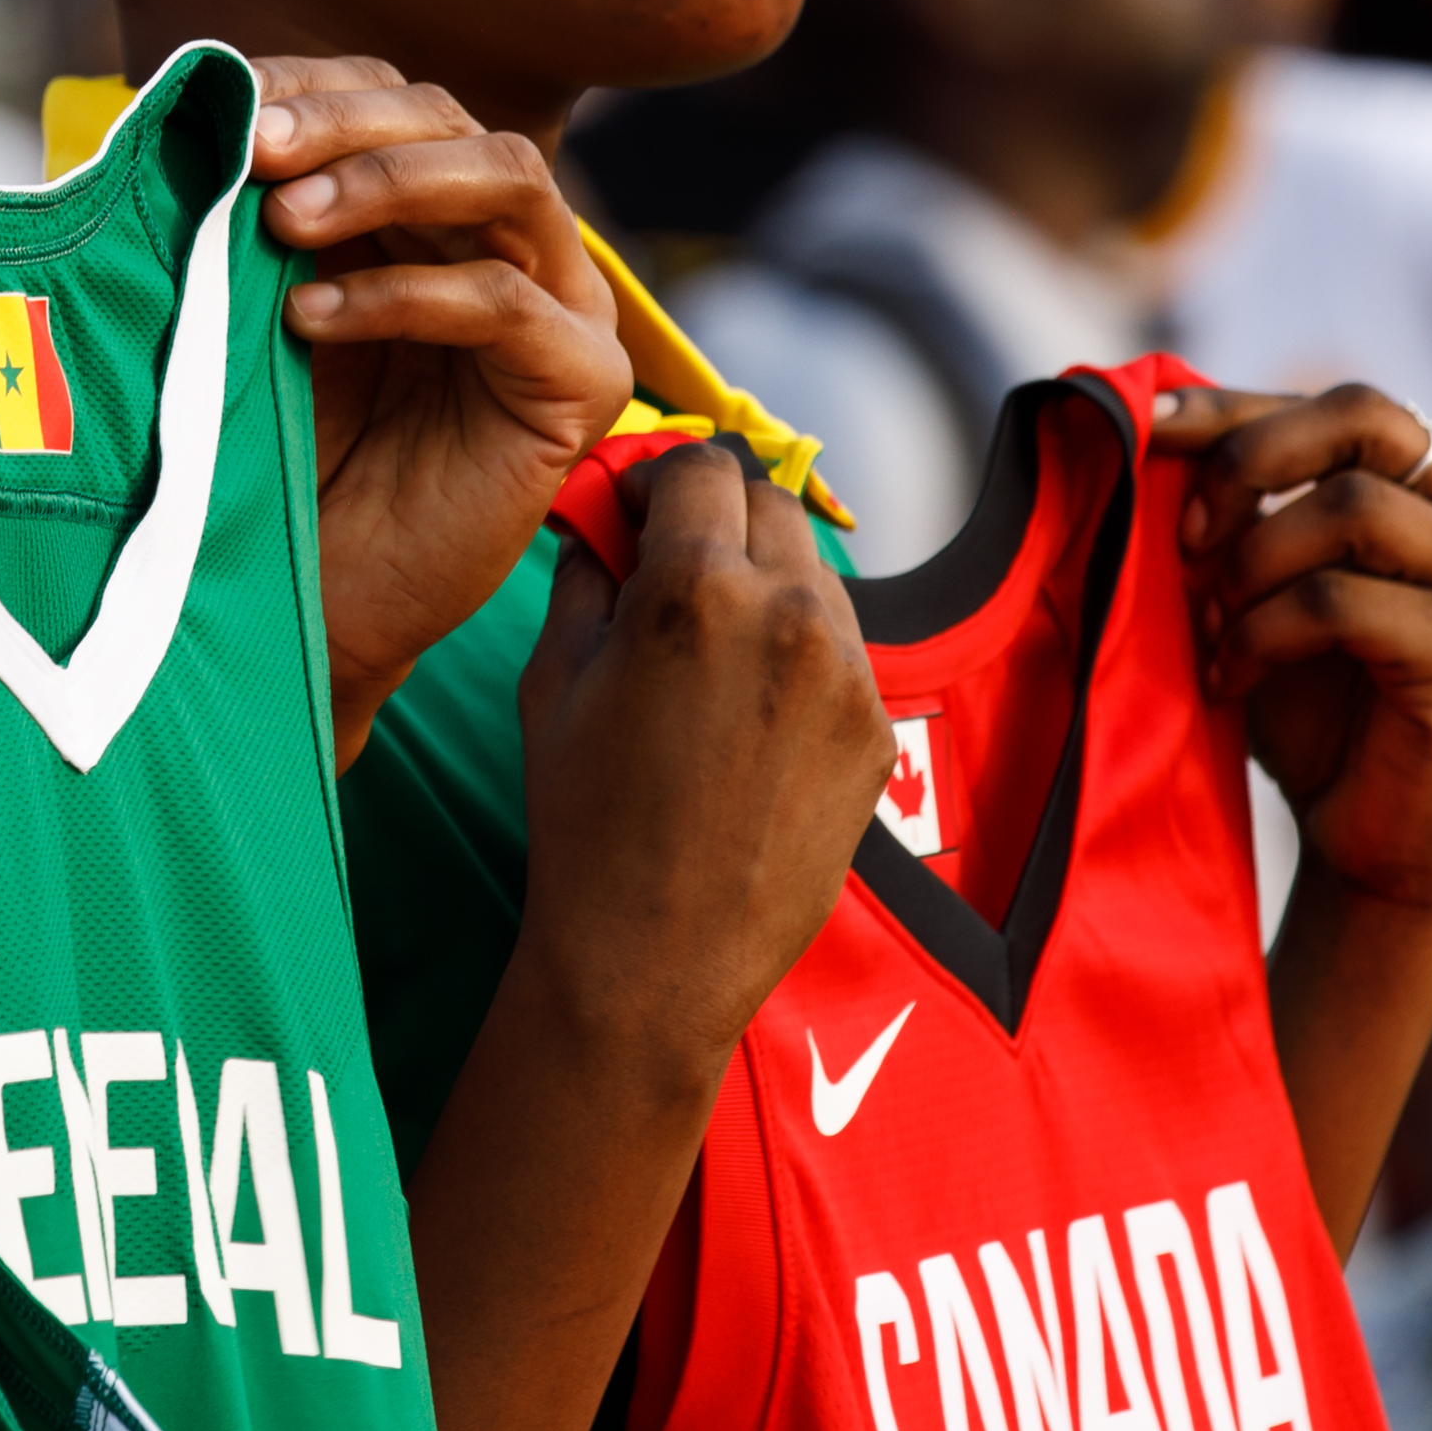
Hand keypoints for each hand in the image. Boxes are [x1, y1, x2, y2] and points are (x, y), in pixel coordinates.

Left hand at [249, 58, 631, 748]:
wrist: (317, 604)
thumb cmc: (284, 456)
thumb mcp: (259, 306)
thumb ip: (259, 215)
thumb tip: (202, 109)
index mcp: (438, 210)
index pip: (395, 102)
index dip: (314, 86)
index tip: (225, 100)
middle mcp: (513, 243)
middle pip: (454, 121)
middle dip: (345, 125)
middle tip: (252, 150)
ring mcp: (563, 309)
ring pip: (509, 178)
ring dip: (388, 182)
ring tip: (284, 220)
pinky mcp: (582, 384)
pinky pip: (509, 304)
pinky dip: (405, 295)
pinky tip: (313, 319)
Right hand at [508, 441, 891, 1109]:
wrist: (654, 962)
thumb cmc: (585, 825)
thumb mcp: (552, 682)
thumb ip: (584, 575)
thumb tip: (600, 522)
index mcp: (696, 590)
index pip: (701, 469)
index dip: (660, 480)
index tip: (638, 512)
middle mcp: (788, 616)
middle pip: (769, 506)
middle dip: (719, 520)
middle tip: (674, 567)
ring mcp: (846, 675)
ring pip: (814, 577)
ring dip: (766, 584)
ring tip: (712, 654)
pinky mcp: (879, 731)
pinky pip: (840, 654)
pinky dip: (799, 656)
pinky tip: (749, 718)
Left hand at [1165, 384, 1431, 922]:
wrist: (1376, 845)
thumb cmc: (1319, 712)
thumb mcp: (1273, 586)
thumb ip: (1249, 508)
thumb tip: (1157, 427)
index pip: (1345, 404)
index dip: (1240, 405)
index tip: (1145, 421)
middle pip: (1365, 415)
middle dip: (1249, 457)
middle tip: (1185, 534)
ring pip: (1347, 506)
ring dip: (1251, 563)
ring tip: (1213, 626)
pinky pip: (1338, 602)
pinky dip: (1261, 633)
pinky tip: (1231, 679)